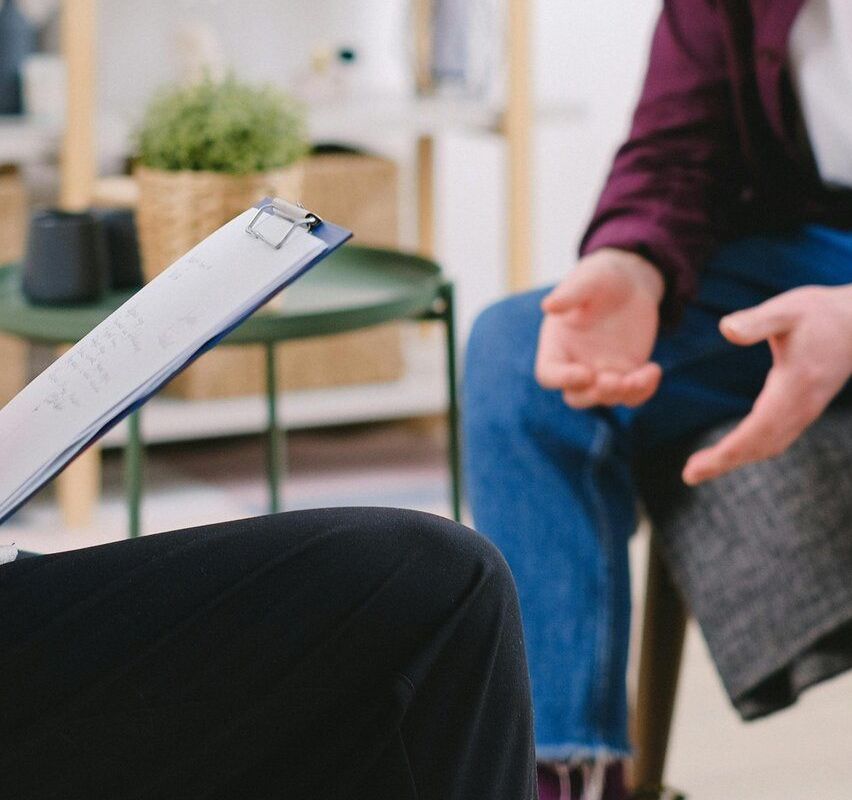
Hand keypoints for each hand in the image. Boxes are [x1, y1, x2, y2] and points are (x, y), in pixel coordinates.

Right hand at [535, 248, 664, 407]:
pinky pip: (633, 394)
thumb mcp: (587, 279)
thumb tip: (549, 305)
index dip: (563, 379)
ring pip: (607, 398)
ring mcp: (602, 372)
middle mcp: (576, 364)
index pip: (549, 374)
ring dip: (623, 393)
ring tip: (642, 375)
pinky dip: (644, 390)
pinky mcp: (627, 373)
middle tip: (615, 381)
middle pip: (576, 397)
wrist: (628, 282)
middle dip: (594, 395)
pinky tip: (654, 370)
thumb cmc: (600, 278)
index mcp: (557, 346)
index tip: (585, 373)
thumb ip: (569, 294)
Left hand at [683, 284, 851, 484]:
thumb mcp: (787, 310)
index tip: (697, 467)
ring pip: (770, 445)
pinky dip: (752, 449)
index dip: (726, 453)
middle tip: (689, 475)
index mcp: (793, 387)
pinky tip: (733, 451)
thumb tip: (725, 328)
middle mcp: (801, 406)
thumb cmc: (821, 313)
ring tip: (702, 468)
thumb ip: (756, 322)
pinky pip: (778, 438)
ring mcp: (806, 409)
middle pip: (760, 446)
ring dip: (737, 458)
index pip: (756, 431)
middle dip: (724, 462)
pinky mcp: (806, 407)